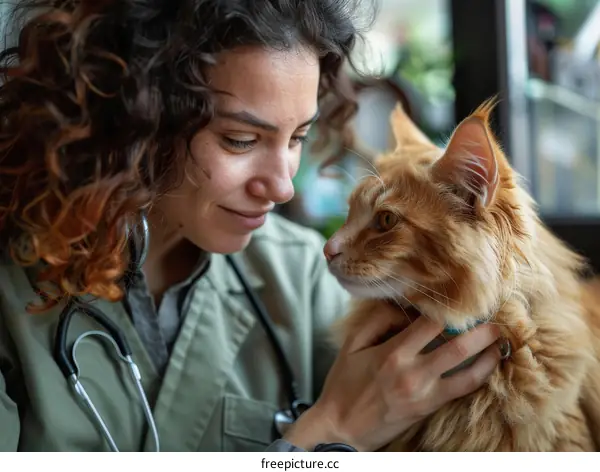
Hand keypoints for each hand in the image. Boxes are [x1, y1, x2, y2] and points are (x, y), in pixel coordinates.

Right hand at [283, 304, 501, 450]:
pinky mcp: (429, 408)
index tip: (459, 298)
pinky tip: (489, 365)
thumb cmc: (344, 383)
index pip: (430, 323)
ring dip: (489, 355)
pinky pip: (462, 390)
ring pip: (469, 372)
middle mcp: (412, 373)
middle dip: (481, 331)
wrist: (341, 427)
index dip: (448, 308)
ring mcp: (424, 393)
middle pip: (457, 346)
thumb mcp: (351, 345)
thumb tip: (403, 305)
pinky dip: (480, 375)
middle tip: (496, 318)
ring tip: (500, 341)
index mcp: (392, 353)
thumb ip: (377, 321)